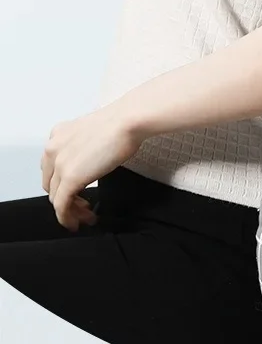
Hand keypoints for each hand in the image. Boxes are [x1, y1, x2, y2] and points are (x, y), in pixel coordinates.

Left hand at [41, 106, 144, 230]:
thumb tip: (90, 164)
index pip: (52, 168)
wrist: (127, 121)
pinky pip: (61, 206)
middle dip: (65, 199)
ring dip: (69, 211)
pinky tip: (77, 222)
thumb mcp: (93, 134)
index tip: (76, 192)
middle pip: (51, 184)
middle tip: (82, 207)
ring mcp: (59, 164)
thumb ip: (84, 148)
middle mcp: (53, 149)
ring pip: (55, 197)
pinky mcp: (69, 178)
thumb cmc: (121, 123)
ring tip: (85, 217)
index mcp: (58, 135)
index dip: (62, 184)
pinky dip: (67, 218)